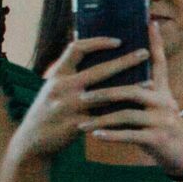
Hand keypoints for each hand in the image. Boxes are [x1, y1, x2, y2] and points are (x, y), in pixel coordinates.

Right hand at [8, 37, 149, 162]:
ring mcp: (68, 107)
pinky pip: (104, 117)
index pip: (76, 49)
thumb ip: (73, 75)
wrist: (32, 141)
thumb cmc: (50, 110)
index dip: (97, 42)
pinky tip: (137, 109)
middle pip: (99, 70)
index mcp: (57, 74)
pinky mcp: (75, 125)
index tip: (118, 40)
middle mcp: (61, 88)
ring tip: (150, 83)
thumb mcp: (54, 88)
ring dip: (130, 88)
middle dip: (125, 61)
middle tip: (145, 53)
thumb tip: (102, 56)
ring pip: (106, 95)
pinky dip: (121, 112)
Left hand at [79, 23, 182, 174]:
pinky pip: (130, 134)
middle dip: (105, 92)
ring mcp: (163, 120)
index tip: (149, 23)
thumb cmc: (160, 128)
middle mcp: (165, 102)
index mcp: (163, 91)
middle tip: (83, 96)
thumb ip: (140, 92)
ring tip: (81, 123)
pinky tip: (95, 136)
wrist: (181, 156)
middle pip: (133, 90)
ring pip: (127, 114)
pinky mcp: (159, 138)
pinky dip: (111, 135)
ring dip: (101, 118)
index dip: (155, 42)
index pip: (159, 62)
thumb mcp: (155, 107)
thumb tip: (113, 76)